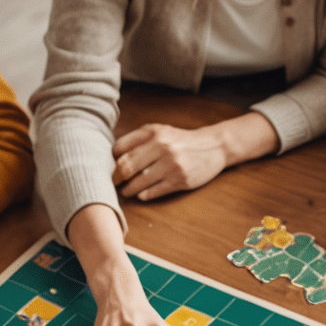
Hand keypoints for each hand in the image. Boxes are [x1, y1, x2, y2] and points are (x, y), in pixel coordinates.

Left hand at [113, 123, 228, 200]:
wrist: (212, 147)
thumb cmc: (180, 141)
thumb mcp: (160, 131)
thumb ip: (138, 138)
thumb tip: (114, 155)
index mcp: (154, 133)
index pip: (121, 148)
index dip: (112, 159)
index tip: (112, 166)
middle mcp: (162, 147)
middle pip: (126, 167)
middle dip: (117, 177)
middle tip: (114, 182)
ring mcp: (171, 165)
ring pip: (139, 182)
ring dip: (128, 189)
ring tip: (125, 191)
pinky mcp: (179, 181)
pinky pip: (153, 192)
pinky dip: (144, 195)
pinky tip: (142, 194)